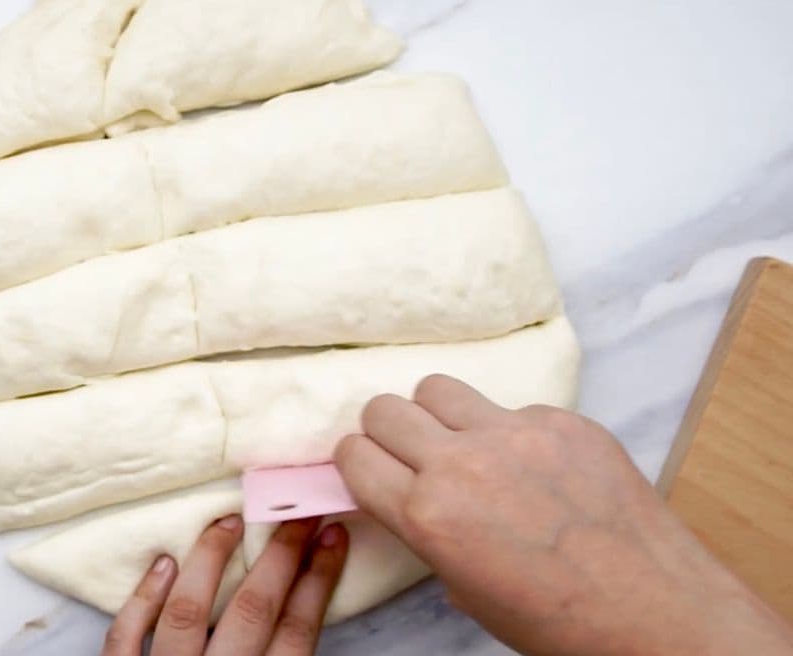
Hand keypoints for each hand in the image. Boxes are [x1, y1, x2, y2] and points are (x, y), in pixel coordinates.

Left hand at [102, 514, 348, 655]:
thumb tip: (306, 601)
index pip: (298, 632)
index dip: (319, 580)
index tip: (333, 536)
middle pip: (254, 611)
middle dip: (280, 556)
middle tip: (299, 511)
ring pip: (188, 613)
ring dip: (210, 561)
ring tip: (229, 522)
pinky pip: (126, 639)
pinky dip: (142, 601)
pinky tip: (163, 564)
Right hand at [336, 374, 792, 655]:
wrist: (655, 612)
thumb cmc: (559, 621)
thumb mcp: (465, 591)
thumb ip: (428, 533)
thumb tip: (416, 500)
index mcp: (428, 515)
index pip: (354, 455)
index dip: (356, 463)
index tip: (369, 470)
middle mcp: (461, 464)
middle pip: (384, 409)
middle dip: (387, 432)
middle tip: (410, 455)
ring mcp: (514, 433)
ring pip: (437, 388)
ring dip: (438, 414)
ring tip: (464, 443)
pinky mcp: (562, 420)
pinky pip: (511, 407)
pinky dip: (510, 430)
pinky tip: (538, 467)